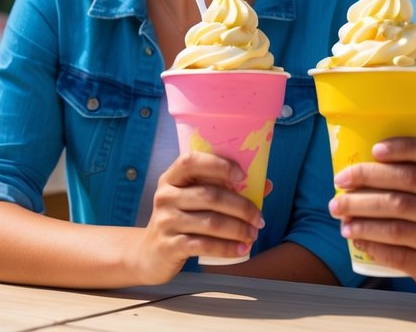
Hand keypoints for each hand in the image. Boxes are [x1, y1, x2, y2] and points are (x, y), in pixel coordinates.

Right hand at [136, 152, 263, 282]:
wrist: (149, 254)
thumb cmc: (181, 220)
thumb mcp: (193, 200)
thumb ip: (224, 189)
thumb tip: (266, 184)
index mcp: (172, 178)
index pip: (191, 161)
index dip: (219, 165)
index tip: (243, 176)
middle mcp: (165, 196)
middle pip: (210, 195)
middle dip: (242, 206)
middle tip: (260, 218)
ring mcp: (165, 221)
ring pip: (211, 221)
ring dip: (239, 229)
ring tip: (253, 234)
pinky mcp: (169, 245)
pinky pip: (204, 244)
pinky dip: (227, 247)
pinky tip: (241, 250)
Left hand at [329, 138, 415, 307]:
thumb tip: (366, 164)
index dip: (401, 148)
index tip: (373, 150)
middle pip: (405, 186)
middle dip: (365, 181)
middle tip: (339, 184)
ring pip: (397, 223)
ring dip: (361, 217)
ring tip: (340, 215)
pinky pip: (398, 254)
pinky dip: (372, 244)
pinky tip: (356, 237)